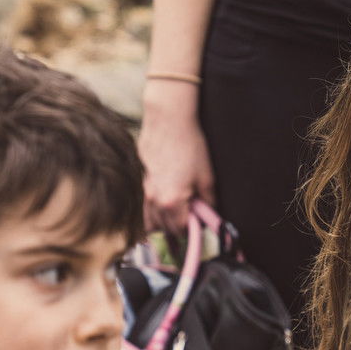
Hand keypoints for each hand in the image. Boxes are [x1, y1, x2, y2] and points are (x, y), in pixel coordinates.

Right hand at [138, 79, 214, 233]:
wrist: (168, 120)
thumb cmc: (189, 145)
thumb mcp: (207, 176)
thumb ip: (208, 201)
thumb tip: (210, 215)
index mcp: (172, 201)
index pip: (182, 229)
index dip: (194, 229)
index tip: (201, 224)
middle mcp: (154, 200)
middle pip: (165, 228)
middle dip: (180, 227)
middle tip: (193, 218)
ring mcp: (145, 191)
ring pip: (151, 221)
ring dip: (164, 223)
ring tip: (178, 213)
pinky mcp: (141, 181)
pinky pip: (144, 207)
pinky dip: (153, 213)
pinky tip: (164, 206)